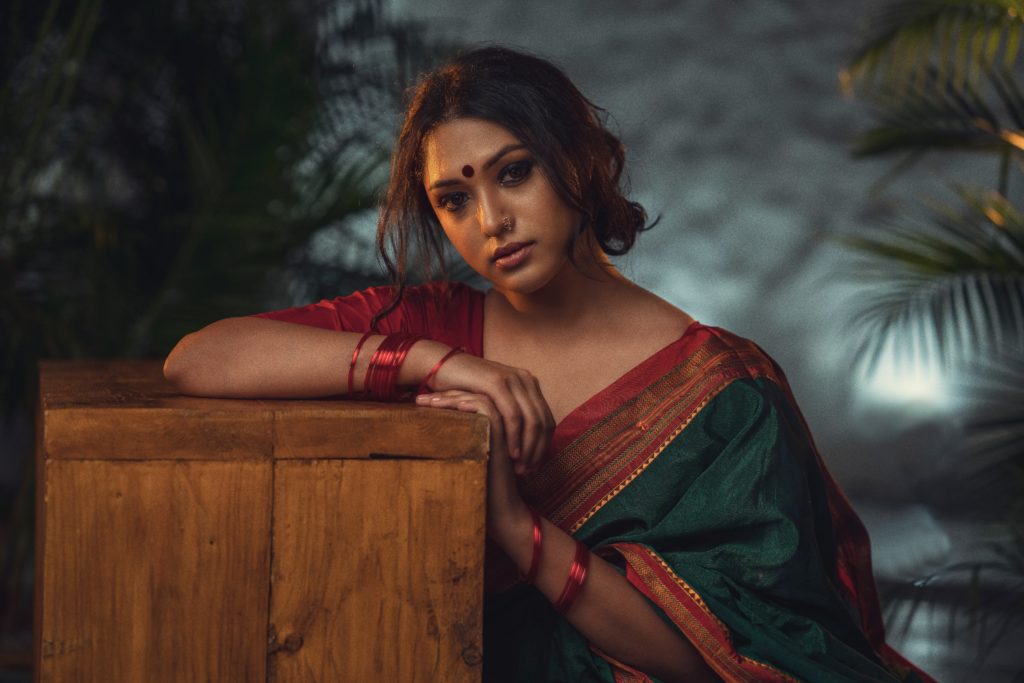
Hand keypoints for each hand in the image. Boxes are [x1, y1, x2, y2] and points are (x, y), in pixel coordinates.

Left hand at [414, 390, 529, 533]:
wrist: (501, 511)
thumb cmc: (479, 491)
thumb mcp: (461, 462)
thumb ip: (452, 446)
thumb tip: (423, 437)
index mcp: (491, 427)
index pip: (467, 401)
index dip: (445, 399)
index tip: (422, 403)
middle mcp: (501, 424)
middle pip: (471, 396)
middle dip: (443, 395)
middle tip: (419, 399)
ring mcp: (504, 427)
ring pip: (478, 397)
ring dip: (450, 397)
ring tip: (425, 401)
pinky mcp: (503, 433)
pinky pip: (486, 407)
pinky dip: (467, 403)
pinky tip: (448, 405)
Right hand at [423, 353, 554, 474]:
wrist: (441, 364)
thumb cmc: (464, 387)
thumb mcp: (494, 399)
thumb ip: (509, 412)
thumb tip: (522, 440)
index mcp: (529, 383)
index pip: (546, 419)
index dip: (543, 445)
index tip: (534, 467)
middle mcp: (525, 379)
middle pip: (543, 422)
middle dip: (538, 451)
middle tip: (528, 472)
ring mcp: (513, 379)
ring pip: (532, 420)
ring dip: (528, 448)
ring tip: (520, 468)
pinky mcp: (497, 383)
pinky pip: (513, 416)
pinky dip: (515, 437)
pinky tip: (511, 454)